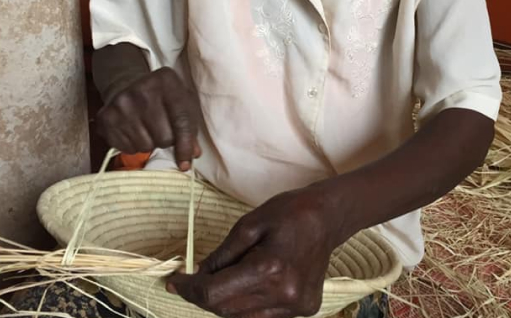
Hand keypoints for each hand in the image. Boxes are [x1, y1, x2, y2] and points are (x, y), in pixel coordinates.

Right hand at [95, 67, 200, 170]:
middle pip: (164, 137)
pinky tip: (133, 130)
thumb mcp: (182, 102)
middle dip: (167, 141)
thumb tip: (192, 154)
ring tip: (147, 128)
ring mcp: (121, 104)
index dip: (185, 145)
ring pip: (145, 146)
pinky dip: (134, 145)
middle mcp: (142, 89)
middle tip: (162, 130)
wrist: (127, 86)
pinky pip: (127, 149)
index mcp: (166, 80)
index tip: (185, 164)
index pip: (181, 120)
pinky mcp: (106, 118)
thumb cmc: (162, 97)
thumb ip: (190, 126)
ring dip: (150, 143)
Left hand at [167, 187, 338, 317]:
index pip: (215, 293)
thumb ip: (223, 253)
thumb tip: (199, 275)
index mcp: (268, 269)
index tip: (174, 280)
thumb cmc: (289, 212)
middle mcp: (283, 295)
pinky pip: (263, 316)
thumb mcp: (250, 223)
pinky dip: (247, 304)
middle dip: (203, 296)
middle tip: (192, 279)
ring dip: (224, 302)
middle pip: (226, 310)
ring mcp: (296, 307)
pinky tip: (247, 283)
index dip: (189, 289)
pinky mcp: (304, 310)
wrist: (328, 217)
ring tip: (221, 279)